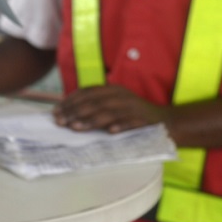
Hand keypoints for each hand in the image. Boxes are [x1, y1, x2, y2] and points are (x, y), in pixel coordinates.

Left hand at [53, 84, 168, 133]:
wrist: (166, 121)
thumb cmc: (133, 115)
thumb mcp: (114, 106)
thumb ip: (95, 108)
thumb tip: (69, 115)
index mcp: (111, 90)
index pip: (86, 93)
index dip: (70, 101)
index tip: (55, 111)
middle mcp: (120, 96)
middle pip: (93, 102)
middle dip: (74, 111)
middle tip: (60, 121)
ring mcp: (132, 107)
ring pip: (108, 112)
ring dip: (90, 120)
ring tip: (75, 127)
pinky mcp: (143, 119)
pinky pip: (130, 122)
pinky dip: (120, 126)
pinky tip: (110, 132)